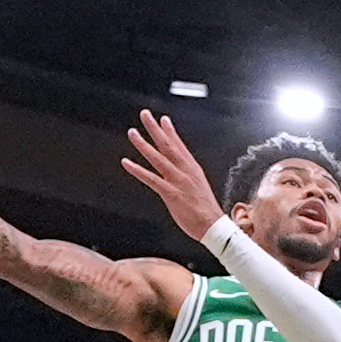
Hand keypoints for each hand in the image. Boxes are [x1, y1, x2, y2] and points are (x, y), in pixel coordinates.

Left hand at [119, 109, 228, 246]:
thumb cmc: (206, 210)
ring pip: (157, 158)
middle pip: (167, 145)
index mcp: (192, 169)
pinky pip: (151, 179)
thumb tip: (182, 172)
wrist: (213, 226)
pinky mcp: (171, 194)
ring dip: (143, 144)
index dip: (170, 132)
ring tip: (133, 132)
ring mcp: (177, 181)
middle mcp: (184, 171)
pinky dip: (138, 170)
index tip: (162, 120)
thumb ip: (188, 177)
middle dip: (155, 129)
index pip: (179, 146)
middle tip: (145, 115)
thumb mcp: (199, 187)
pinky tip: (127, 162)